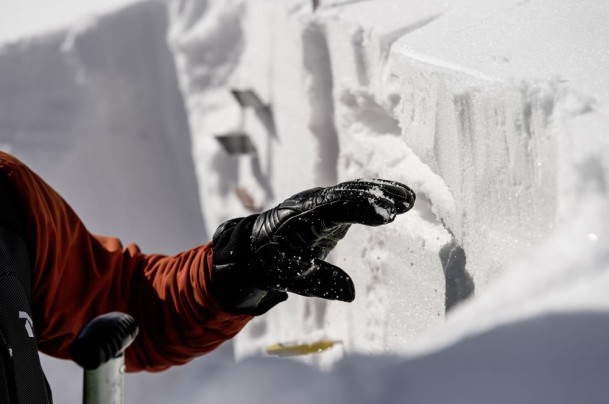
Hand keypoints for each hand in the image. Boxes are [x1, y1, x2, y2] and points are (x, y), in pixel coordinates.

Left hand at [211, 179, 414, 314]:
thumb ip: (320, 282)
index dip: (362, 208)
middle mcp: (315, 203)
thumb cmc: (273, 262)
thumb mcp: (291, 277)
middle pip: (349, 192)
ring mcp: (322, 201)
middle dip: (376, 196)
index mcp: (305, 217)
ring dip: (380, 191)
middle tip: (404, 203)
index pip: (337, 207)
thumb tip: (350, 293)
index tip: (386, 214)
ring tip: (408, 198)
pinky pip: (354, 195)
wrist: (257, 246)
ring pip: (353, 190)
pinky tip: (396, 199)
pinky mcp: (330, 205)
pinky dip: (375, 194)